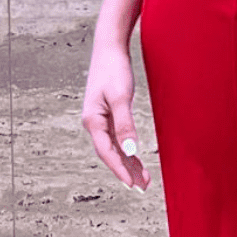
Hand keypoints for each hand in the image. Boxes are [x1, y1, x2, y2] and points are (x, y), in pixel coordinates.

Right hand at [81, 40, 150, 189]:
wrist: (110, 48)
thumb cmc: (114, 69)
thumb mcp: (120, 97)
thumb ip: (124, 124)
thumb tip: (128, 150)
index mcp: (93, 120)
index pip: (106, 152)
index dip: (119, 169)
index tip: (131, 184)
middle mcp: (94, 123)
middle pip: (110, 154)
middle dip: (126, 171)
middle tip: (143, 187)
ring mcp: (101, 120)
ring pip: (115, 148)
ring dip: (128, 163)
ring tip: (144, 179)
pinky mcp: (109, 114)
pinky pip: (118, 138)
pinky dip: (127, 150)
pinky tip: (136, 159)